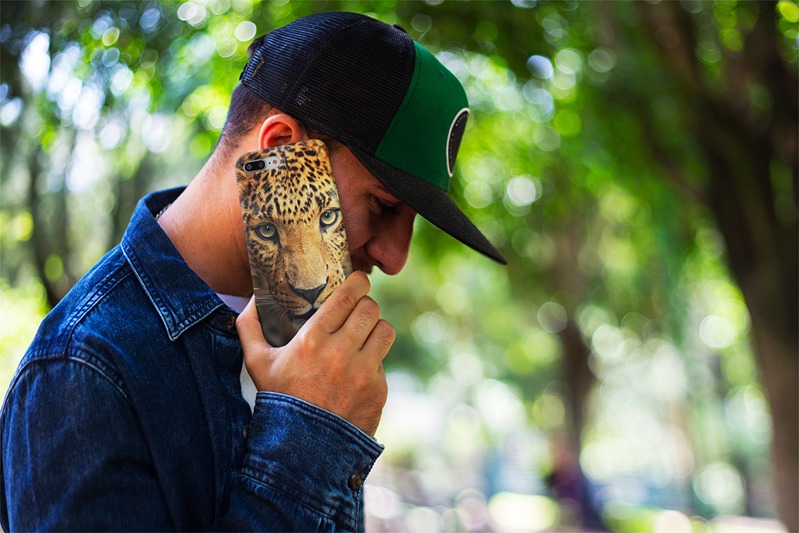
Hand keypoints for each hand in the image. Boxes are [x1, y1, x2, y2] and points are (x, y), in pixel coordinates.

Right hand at [236, 272, 393, 436]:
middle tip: (359, 310)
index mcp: (312, 340)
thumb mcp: (256, 364)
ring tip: (365, 335)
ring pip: (385, 330)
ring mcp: (363, 372)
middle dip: (366, 305)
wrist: (302, 450)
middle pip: (370, 309)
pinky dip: (373, 362)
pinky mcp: (378, 390)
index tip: (358, 280)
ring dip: (375, 329)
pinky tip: (358, 371)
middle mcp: (341, 353)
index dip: (358, 282)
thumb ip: (249, 327)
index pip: (347, 296)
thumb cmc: (279, 400)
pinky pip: (384, 362)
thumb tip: (251, 299)